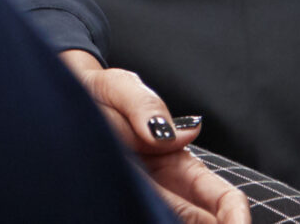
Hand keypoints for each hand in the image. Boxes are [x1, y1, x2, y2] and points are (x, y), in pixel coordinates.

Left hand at [60, 49, 247, 223]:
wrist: (64, 94)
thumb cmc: (101, 92)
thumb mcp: (122, 89)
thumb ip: (145, 107)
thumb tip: (172, 133)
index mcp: (181, 164)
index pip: (222, 198)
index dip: (236, 217)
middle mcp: (169, 190)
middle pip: (201, 223)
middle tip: (174, 221)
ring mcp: (145, 198)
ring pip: (169, 221)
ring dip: (170, 223)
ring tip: (155, 218)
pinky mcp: (119, 198)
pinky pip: (138, 213)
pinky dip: (147, 218)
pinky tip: (137, 215)